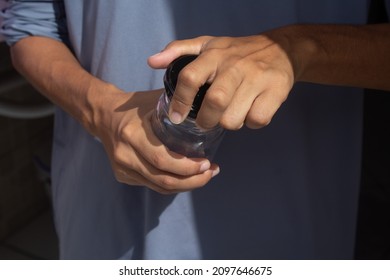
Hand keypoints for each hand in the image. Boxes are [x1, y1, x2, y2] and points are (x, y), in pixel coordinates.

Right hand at [91, 88, 218, 193]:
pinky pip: (152, 185)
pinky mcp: (122, 175)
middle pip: (163, 179)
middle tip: (210, 173)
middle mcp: (125, 155)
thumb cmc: (135, 105)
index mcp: (132, 134)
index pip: (162, 159)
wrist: (103, 114)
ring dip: (185, 186)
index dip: (187, 167)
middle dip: (192, 181)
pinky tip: (187, 178)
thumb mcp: (155, 100)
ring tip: (204, 176)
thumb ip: (179, 107)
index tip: (207, 163)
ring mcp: (122, 168)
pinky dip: (172, 185)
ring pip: (159, 186)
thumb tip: (209, 110)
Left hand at [148, 31, 295, 129]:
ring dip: (229, 123)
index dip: (180, 102)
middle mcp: (235, 66)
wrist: (281, 49)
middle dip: (206, 121)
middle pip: (214, 102)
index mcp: (214, 55)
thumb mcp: (207, 44)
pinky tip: (250, 112)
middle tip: (206, 122)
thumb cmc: (237, 52)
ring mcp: (257, 78)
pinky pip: (256, 120)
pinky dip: (250, 123)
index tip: (176, 117)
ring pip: (234, 118)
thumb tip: (152, 62)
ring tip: (231, 113)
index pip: (190, 78)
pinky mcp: (276, 91)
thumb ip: (178, 50)